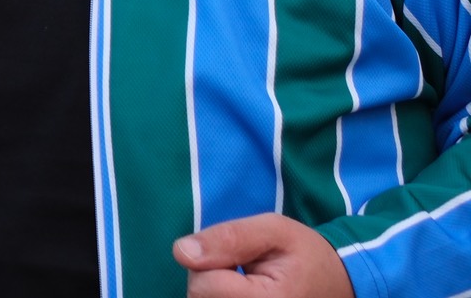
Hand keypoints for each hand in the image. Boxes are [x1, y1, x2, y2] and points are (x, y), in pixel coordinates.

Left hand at [174, 214, 353, 297]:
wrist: (340, 284)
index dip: (210, 263)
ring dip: (215, 292)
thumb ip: (228, 238)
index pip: (203, 286)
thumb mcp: (273, 230)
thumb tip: (181, 253)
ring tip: (244, 285)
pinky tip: (239, 294)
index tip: (238, 258)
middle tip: (242, 270)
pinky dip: (221, 297)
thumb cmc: (305, 254)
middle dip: (210, 279)